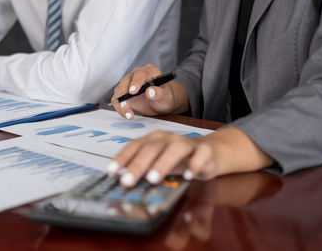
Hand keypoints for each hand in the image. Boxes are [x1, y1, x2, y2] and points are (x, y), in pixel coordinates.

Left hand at [106, 127, 274, 186]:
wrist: (211, 152)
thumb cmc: (180, 160)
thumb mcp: (160, 164)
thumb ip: (145, 170)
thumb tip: (122, 182)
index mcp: (153, 140)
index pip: (135, 146)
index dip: (122, 158)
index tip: (111, 171)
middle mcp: (168, 139)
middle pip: (151, 148)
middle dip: (137, 165)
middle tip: (126, 180)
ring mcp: (187, 143)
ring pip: (174, 149)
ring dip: (162, 164)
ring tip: (152, 179)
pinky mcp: (204, 150)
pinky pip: (200, 156)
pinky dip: (194, 166)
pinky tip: (188, 177)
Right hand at [110, 64, 188, 119]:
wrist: (161, 103)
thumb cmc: (165, 97)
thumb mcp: (167, 96)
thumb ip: (160, 93)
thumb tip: (150, 92)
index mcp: (149, 71)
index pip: (140, 74)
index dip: (135, 82)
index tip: (132, 91)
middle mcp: (137, 75)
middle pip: (125, 81)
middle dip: (124, 94)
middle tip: (126, 106)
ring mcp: (129, 84)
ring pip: (119, 90)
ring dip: (121, 103)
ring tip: (128, 115)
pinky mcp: (124, 93)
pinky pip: (117, 99)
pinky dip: (119, 107)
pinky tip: (126, 114)